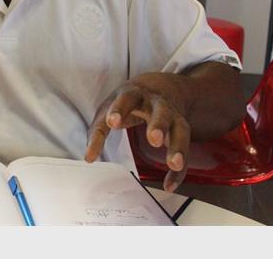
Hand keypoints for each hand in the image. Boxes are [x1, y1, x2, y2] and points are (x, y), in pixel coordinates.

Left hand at [84, 73, 191, 191]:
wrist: (159, 87)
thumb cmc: (128, 102)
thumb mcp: (110, 108)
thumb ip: (99, 130)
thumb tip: (89, 158)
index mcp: (134, 94)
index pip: (125, 99)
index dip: (118, 110)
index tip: (112, 123)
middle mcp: (157, 104)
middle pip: (161, 112)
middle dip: (158, 124)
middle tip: (153, 138)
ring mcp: (172, 117)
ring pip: (180, 129)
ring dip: (178, 147)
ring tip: (174, 164)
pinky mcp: (181, 131)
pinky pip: (184, 152)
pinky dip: (178, 171)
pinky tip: (169, 185)